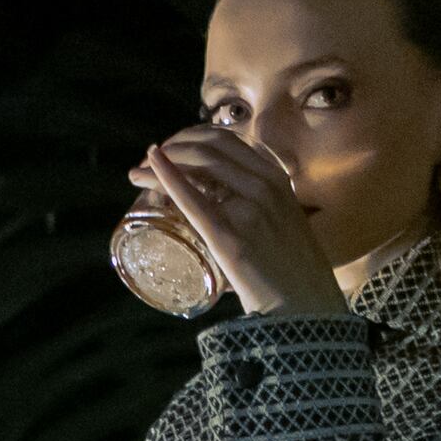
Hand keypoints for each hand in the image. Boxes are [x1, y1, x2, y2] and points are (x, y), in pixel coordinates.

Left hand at [130, 126, 344, 318]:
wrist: (304, 304)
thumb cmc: (292, 268)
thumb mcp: (283, 218)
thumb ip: (259, 202)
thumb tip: (222, 200)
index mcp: (277, 176)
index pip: (226, 140)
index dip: (191, 137)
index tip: (171, 147)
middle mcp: (266, 184)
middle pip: (209, 147)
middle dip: (172, 147)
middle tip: (147, 162)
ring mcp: (250, 208)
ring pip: (199, 166)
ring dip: (161, 161)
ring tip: (136, 172)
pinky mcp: (230, 236)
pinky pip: (193, 199)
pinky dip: (166, 178)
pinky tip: (147, 169)